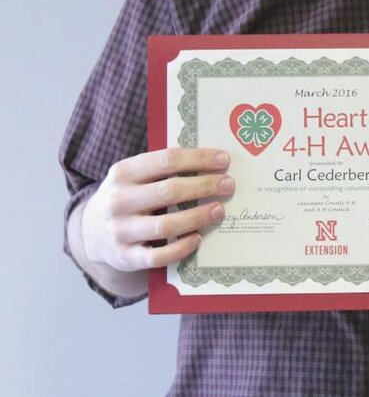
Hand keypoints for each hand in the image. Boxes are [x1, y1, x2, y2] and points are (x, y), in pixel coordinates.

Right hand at [80, 147, 234, 272]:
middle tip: (229, 185)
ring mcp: (119, 231)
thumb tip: (213, 162)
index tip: (223, 160)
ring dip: (197, 217)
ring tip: (219, 210)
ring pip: (165, 225)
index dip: (198, 159)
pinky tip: (197, 238)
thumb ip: (163, 167)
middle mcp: (118, 201)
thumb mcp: (134, 175)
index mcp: (123, 172)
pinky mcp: (124, 258)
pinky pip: (157, 257)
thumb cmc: (128, 196)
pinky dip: (180, 248)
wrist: (90, 232)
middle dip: (204, 186)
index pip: (167, 160)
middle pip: (169, 191)